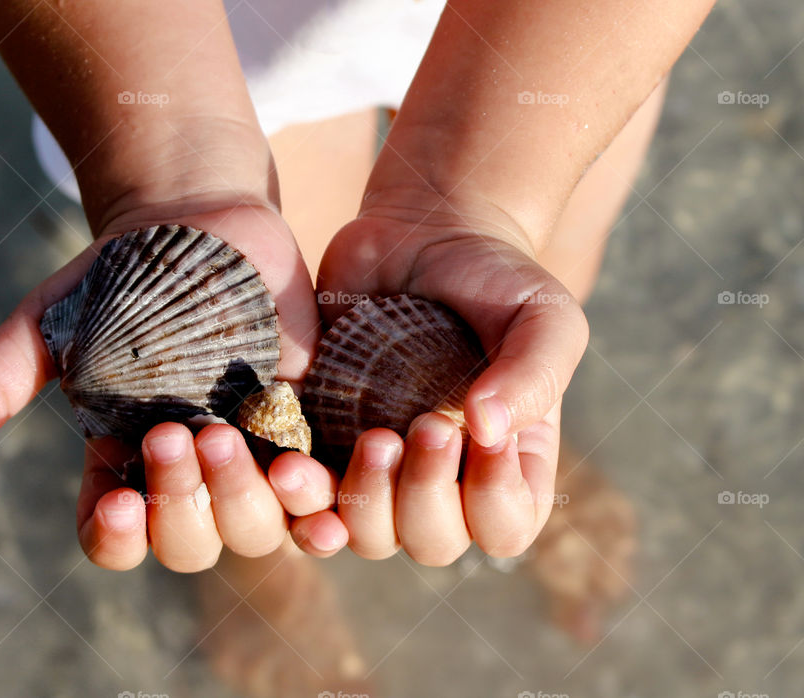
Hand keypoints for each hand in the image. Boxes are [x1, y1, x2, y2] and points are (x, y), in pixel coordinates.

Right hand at [0, 202, 322, 570]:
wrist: (202, 229)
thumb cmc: (119, 277)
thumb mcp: (52, 320)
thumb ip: (0, 376)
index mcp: (124, 461)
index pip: (115, 534)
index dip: (117, 537)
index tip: (117, 503)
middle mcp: (190, 472)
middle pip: (191, 542)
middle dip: (184, 504)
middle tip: (173, 436)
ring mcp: (250, 452)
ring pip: (257, 525)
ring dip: (246, 499)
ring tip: (229, 437)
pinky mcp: (302, 424)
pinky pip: (316, 488)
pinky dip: (316, 498)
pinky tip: (308, 478)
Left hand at [271, 203, 587, 564]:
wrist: (423, 235)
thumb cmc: (497, 280)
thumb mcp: (543, 316)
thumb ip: (534, 374)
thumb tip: (487, 430)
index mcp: (505, 463)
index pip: (506, 526)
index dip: (495, 500)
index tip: (486, 436)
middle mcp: (442, 478)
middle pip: (432, 541)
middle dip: (426, 497)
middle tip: (424, 426)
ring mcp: (379, 466)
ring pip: (368, 534)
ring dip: (363, 503)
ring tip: (372, 440)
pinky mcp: (323, 440)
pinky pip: (307, 498)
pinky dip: (300, 498)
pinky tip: (292, 471)